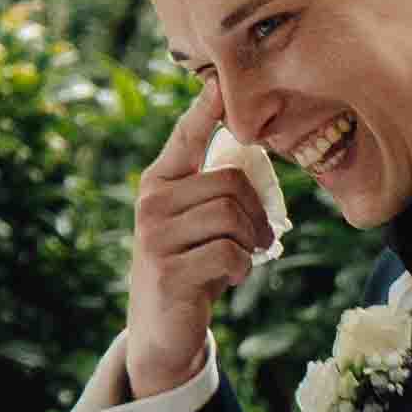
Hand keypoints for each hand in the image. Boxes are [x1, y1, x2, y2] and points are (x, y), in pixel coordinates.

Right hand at [117, 95, 278, 401]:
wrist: (162, 329)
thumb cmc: (191, 264)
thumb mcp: (198, 222)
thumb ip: (216, 189)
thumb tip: (251, 149)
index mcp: (159, 181)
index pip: (185, 137)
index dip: (204, 110)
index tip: (218, 82)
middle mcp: (151, 202)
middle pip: (230, 184)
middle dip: (257, 213)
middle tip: (260, 239)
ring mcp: (155, 237)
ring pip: (232, 218)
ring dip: (250, 243)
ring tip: (242, 258)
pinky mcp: (168, 271)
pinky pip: (229, 254)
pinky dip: (241, 268)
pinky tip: (228, 278)